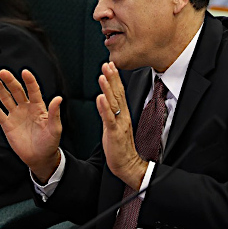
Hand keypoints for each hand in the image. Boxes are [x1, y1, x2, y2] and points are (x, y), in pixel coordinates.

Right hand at [0, 69, 62, 182]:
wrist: (40, 158)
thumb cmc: (50, 143)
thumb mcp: (54, 128)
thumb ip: (54, 113)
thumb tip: (58, 98)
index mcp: (39, 107)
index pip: (33, 90)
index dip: (29, 81)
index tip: (25, 72)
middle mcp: (26, 108)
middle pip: (17, 91)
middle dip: (10, 81)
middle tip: (3, 72)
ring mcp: (16, 115)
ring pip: (6, 99)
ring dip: (0, 89)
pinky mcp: (7, 125)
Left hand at [97, 62, 147, 188]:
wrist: (127, 164)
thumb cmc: (120, 146)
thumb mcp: (115, 125)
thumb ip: (111, 112)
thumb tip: (106, 99)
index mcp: (123, 114)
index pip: (119, 92)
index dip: (115, 78)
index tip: (111, 65)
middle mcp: (123, 116)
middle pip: (117, 93)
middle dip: (112, 78)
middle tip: (107, 63)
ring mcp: (119, 124)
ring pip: (113, 103)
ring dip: (108, 88)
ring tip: (102, 75)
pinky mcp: (114, 133)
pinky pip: (109, 118)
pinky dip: (104, 107)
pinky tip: (100, 97)